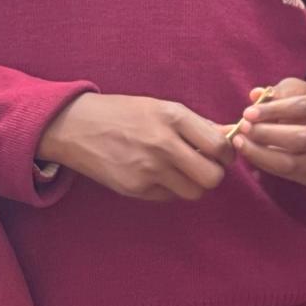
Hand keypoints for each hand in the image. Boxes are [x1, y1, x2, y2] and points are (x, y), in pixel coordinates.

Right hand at [36, 93, 228, 200]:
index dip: (228, 153)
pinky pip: (169, 197)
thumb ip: (198, 124)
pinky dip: (172, 190)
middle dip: (215, 173)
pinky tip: (162, 175)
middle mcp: (162, 145)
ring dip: (195, 185)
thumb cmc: (124, 113)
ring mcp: (147, 170)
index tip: (221, 152)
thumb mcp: (163, 107)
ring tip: (184, 171)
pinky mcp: (133, 188)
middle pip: (212, 177)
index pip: (220, 146)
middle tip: (207, 165)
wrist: (75, 126)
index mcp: (173, 118)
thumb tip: (230, 135)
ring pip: (194, 193)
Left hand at [234, 78, 305, 184]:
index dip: (274, 110)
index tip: (248, 113)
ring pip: (293, 162)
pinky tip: (251, 154)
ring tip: (241, 142)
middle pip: (301, 137)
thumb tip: (255, 95)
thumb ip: (279, 91)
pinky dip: (264, 164)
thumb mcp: (301, 91)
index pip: (304, 106)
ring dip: (260, 153)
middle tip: (243, 128)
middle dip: (266, 134)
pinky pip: (287, 174)